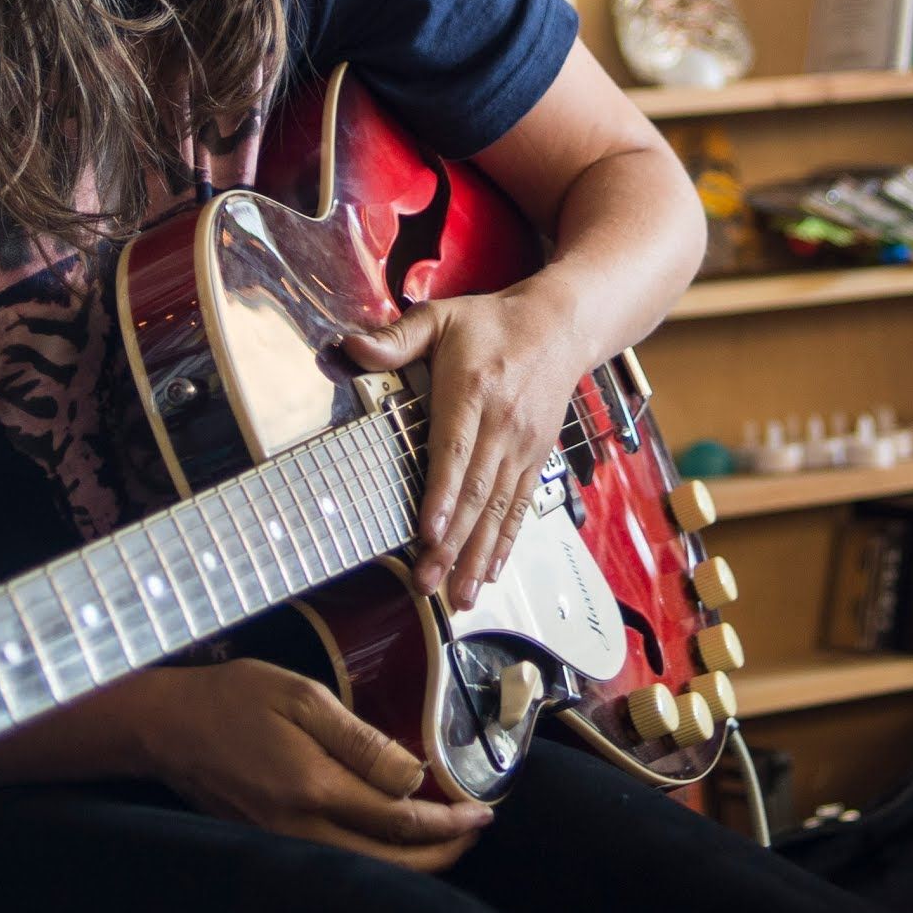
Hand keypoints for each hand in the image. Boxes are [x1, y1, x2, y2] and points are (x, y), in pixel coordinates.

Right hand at [135, 661, 490, 871]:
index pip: (401, 821)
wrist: (166, 728)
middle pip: (392, 863)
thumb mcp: (303, 698)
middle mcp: (302, 829)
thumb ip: (362, 741)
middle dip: (444, 851)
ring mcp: (285, 844)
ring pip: (368, 873)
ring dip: (415, 862)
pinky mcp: (272, 845)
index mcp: (315, 788)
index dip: (450, 822)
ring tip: (447, 838)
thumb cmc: (234, 699)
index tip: (482, 810)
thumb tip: (414, 776)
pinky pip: (340, 865)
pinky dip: (379, 860)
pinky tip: (394, 839)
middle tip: (476, 828)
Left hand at [340, 286, 588, 611]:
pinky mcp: (535, 458)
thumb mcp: (441, 317)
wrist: (559, 326)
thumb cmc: (492, 324)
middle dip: (452, 545)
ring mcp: (522, 447)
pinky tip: (488, 573)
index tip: (428, 533)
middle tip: (429, 583)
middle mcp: (501, 426)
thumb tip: (352, 348)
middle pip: (476, 493)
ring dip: (478, 556)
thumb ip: (396, 338)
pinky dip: (504, 543)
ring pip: (498, 509)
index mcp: (472, 392)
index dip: (443, 496)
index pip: (455, 451)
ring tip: (459, 595)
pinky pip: (519, 507)